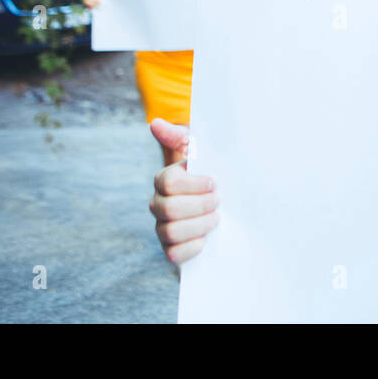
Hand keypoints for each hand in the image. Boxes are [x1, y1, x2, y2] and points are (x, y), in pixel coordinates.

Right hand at [148, 119, 219, 263]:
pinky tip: (206, 239)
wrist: (221, 199)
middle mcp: (158, 205)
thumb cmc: (210, 172)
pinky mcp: (172, 249)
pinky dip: (192, 247)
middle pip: (168, 208)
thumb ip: (181, 138)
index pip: (168, 182)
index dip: (194, 184)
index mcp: (164, 180)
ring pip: (170, 231)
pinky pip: (173, 254)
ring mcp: (162, 228)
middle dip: (199, 205)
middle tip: (219, 201)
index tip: (215, 182)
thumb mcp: (200, 152)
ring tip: (216, 218)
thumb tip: (155, 124)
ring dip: (199, 225)